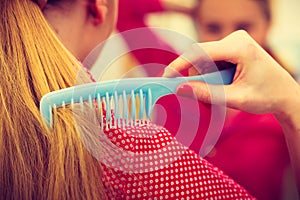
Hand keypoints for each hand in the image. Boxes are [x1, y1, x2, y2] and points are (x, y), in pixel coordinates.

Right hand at [163, 30, 299, 115]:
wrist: (285, 95)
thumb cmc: (267, 96)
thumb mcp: (236, 99)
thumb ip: (207, 94)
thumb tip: (181, 89)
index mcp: (240, 48)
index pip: (200, 52)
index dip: (180, 64)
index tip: (167, 77)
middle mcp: (236, 39)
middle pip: (201, 54)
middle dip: (194, 74)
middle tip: (196, 93)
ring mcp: (235, 41)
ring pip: (205, 57)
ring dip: (203, 75)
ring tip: (218, 90)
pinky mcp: (234, 47)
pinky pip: (212, 58)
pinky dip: (210, 73)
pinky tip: (221, 83)